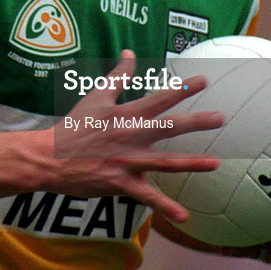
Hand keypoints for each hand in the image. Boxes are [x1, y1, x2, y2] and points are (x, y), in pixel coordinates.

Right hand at [49, 50, 222, 222]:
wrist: (49, 158)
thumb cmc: (74, 126)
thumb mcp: (95, 96)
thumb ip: (117, 75)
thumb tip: (129, 52)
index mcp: (125, 114)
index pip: (158, 98)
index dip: (182, 88)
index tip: (204, 81)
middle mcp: (130, 136)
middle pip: (168, 127)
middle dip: (196, 122)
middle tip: (221, 118)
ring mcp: (127, 161)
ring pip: (164, 162)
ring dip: (191, 163)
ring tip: (215, 163)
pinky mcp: (121, 183)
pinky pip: (147, 197)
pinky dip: (165, 207)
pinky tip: (184, 217)